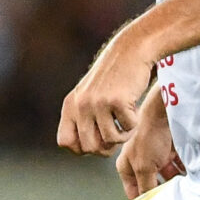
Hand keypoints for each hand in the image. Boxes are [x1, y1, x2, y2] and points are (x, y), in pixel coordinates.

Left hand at [58, 33, 152, 156]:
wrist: (131, 51)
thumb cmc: (114, 76)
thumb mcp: (89, 94)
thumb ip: (83, 118)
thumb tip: (86, 149)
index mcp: (70, 105)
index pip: (65, 142)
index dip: (82, 148)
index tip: (97, 140)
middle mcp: (80, 105)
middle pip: (89, 147)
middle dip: (106, 147)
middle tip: (117, 135)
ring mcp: (98, 103)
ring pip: (110, 140)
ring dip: (123, 136)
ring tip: (128, 121)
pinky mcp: (117, 101)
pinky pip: (128, 128)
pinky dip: (135, 123)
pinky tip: (134, 109)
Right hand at [115, 88, 185, 198]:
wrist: (166, 112)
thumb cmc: (148, 135)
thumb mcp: (144, 167)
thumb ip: (146, 187)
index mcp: (127, 166)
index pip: (133, 191)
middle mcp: (140, 161)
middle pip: (151, 184)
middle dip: (162, 191)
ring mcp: (156, 155)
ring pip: (167, 176)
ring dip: (175, 182)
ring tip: (183, 190)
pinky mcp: (171, 150)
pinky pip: (178, 166)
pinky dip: (184, 172)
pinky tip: (190, 178)